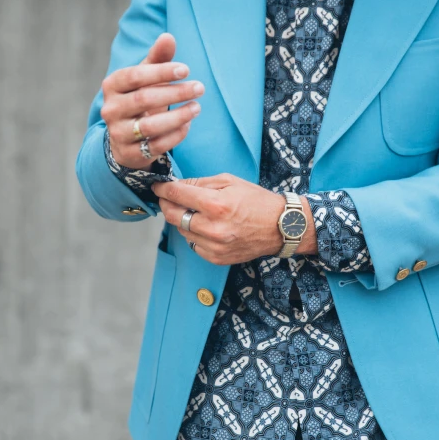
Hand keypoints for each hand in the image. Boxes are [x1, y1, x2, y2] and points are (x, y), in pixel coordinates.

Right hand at [101, 33, 203, 169]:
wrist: (125, 139)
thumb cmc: (139, 99)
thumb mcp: (146, 78)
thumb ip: (157, 59)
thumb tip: (168, 37)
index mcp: (112, 86)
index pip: (135, 76)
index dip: (161, 72)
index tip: (186, 69)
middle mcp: (111, 109)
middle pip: (144, 100)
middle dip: (175, 93)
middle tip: (200, 87)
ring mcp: (119, 133)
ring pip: (150, 126)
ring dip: (178, 116)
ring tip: (197, 107)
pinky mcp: (130, 153)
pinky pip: (157, 145)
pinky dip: (176, 135)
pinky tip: (189, 124)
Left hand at [152, 174, 316, 264]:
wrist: (280, 227)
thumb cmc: (257, 200)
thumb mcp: (230, 181)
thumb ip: (200, 183)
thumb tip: (177, 185)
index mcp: (216, 205)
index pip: (176, 195)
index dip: (163, 189)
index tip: (158, 186)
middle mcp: (212, 228)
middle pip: (172, 216)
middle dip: (166, 204)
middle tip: (168, 197)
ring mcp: (214, 246)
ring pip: (181, 231)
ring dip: (181, 219)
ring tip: (194, 211)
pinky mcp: (216, 257)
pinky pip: (193, 244)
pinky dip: (194, 234)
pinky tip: (206, 226)